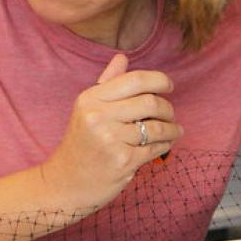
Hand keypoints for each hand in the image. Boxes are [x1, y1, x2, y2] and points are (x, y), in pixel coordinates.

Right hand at [38, 53, 180, 211]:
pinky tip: (165, 144)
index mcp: (91, 99)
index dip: (159, 79)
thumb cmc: (81, 143)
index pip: (135, 80)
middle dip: (167, 108)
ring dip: (172, 128)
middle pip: (150, 102)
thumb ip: (107, 82)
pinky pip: (155, 147)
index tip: (169, 85)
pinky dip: (165, 145)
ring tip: (174, 130)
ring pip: (156, 127)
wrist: (66, 182)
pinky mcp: (122, 161)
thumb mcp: (87, 109)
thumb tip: (122, 57)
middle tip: (170, 114)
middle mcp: (98, 116)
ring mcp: (110, 140)